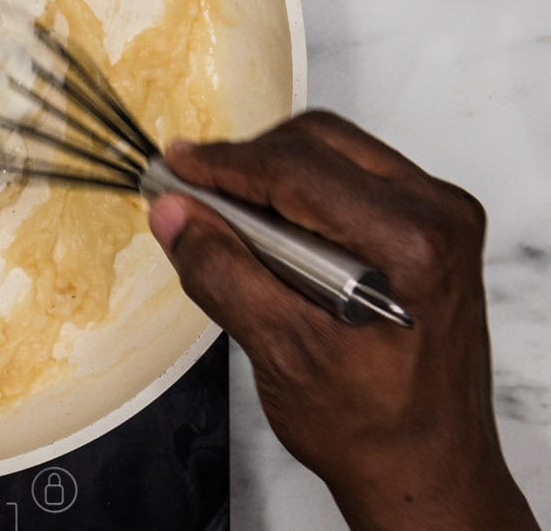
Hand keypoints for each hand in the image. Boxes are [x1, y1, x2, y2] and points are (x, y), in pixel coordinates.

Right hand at [148, 111, 536, 529]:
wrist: (425, 468)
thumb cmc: (370, 427)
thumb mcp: (278, 351)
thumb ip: (222, 271)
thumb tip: (172, 212)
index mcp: (409, 244)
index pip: (296, 169)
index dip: (223, 164)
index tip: (174, 168)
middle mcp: (436, 216)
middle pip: (318, 143)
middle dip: (247, 164)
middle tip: (192, 194)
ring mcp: (439, 218)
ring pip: (334, 152)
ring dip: (272, 175)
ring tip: (229, 218)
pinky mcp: (430, 228)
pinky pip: (353, 178)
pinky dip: (302, 193)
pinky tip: (272, 234)